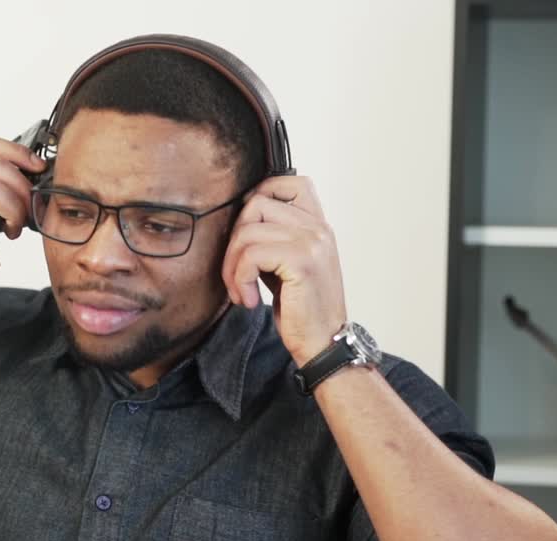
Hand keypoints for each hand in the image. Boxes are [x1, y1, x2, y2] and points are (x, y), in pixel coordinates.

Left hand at [221, 176, 347, 365]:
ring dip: (232, 265)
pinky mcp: (302, 262)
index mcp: (318, 225)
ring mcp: (313, 242)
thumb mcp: (286, 266)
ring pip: (247, 231)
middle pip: (256, 204)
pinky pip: (251, 255)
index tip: (247, 234)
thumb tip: (237, 221)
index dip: (258, 197)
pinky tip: (247, 300)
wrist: (324, 344)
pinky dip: (239, 279)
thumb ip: (272, 238)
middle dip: (233, 241)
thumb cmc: (301, 309)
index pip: (289, 181)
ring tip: (239, 291)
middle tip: (235, 275)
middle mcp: (319, 228)